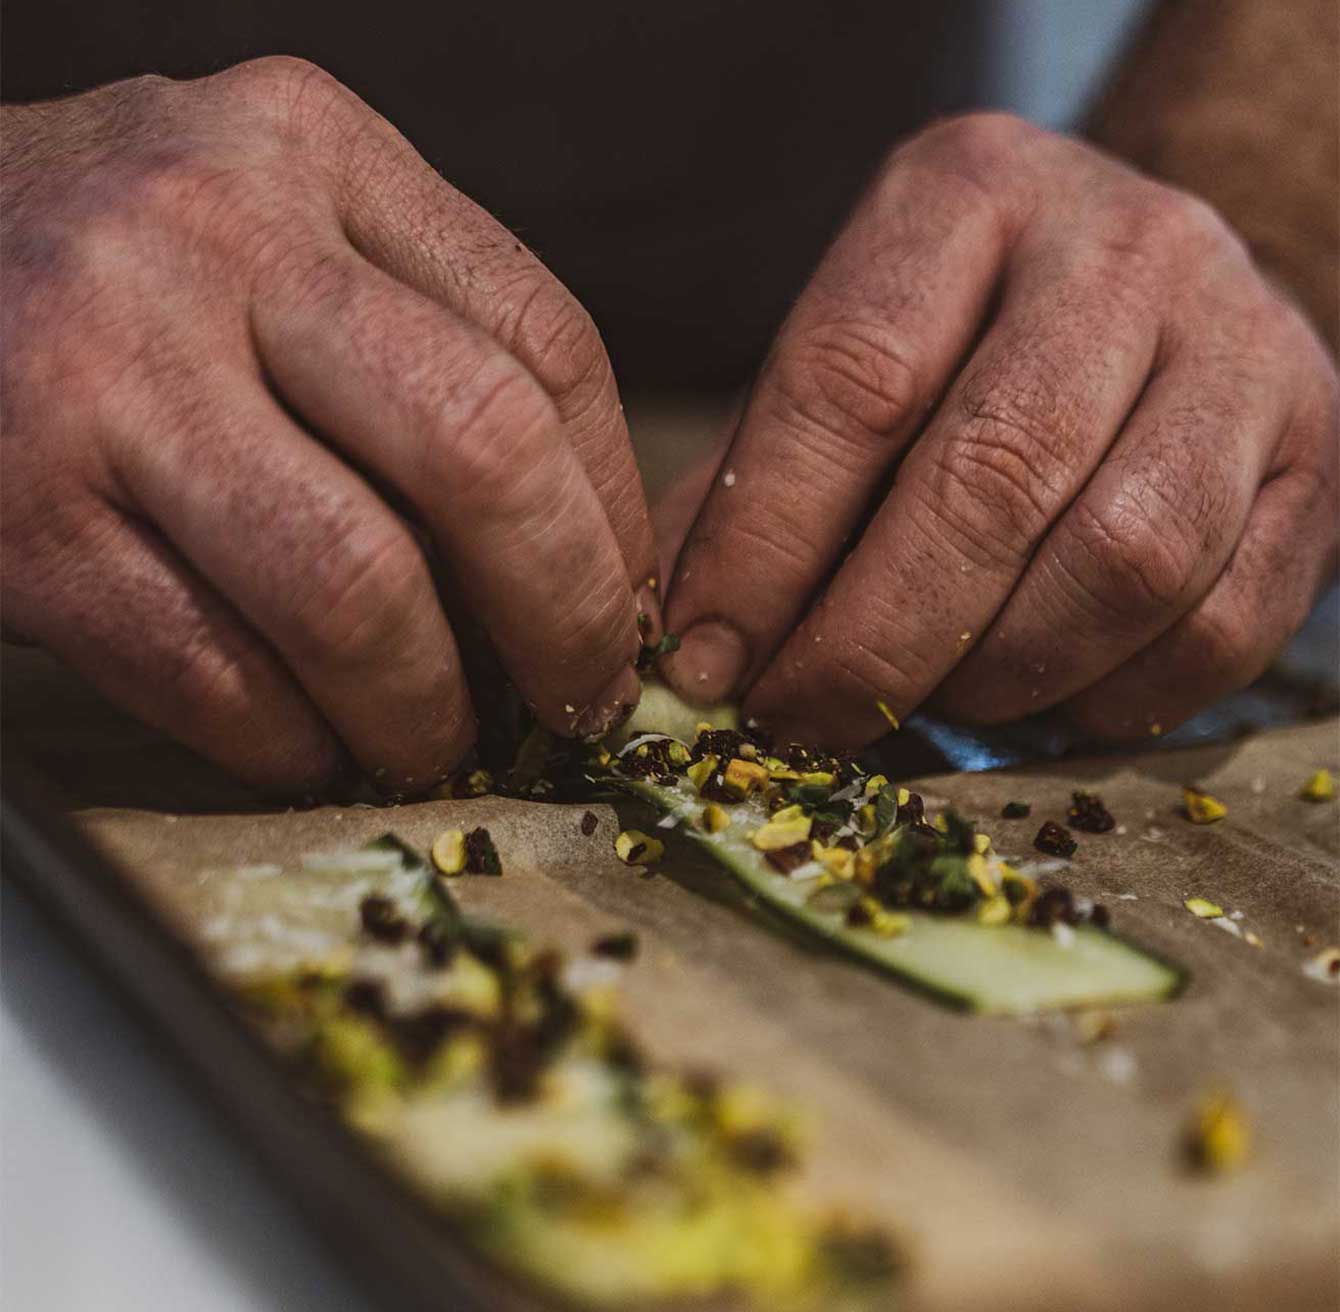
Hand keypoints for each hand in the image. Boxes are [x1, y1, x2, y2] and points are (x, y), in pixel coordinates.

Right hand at [2, 58, 658, 794]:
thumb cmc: (123, 264)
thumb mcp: (282, 221)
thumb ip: (422, 335)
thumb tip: (577, 549)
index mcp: (319, 155)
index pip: (546, 344)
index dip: (615, 509)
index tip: (620, 601)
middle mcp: (216, 240)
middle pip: (480, 453)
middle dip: (562, 613)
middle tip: (579, 695)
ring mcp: (105, 374)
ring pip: (352, 589)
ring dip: (424, 707)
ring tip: (436, 737)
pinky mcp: (17, 515)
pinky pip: (210, 671)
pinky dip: (287, 740)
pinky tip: (310, 742)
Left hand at [662, 113, 1337, 747]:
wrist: (1152, 297)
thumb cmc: (960, 348)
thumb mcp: (844, 363)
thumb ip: (758, 487)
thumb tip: (691, 655)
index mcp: (966, 195)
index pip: (850, 380)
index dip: (763, 545)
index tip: (707, 660)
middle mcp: (1123, 248)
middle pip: (989, 479)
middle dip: (872, 640)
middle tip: (801, 717)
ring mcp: (1245, 347)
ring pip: (1122, 560)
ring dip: (995, 674)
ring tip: (922, 701)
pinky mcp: (1320, 455)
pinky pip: (1221, 625)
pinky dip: (1110, 697)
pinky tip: (1038, 698)